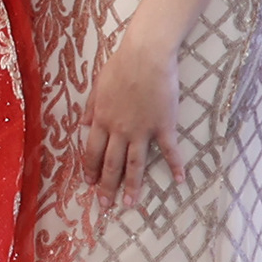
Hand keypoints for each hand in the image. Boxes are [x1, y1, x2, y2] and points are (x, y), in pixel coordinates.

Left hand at [78, 28, 184, 200]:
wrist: (145, 56)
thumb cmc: (120, 67)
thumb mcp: (97, 87)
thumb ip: (90, 108)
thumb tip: (81, 124)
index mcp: (101, 119)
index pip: (91, 151)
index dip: (90, 169)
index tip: (88, 184)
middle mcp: (119, 129)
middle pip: (111, 163)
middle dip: (106, 186)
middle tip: (105, 205)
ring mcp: (141, 130)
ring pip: (135, 163)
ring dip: (132, 185)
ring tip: (130, 203)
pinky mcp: (163, 125)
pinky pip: (169, 150)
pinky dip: (175, 166)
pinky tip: (180, 181)